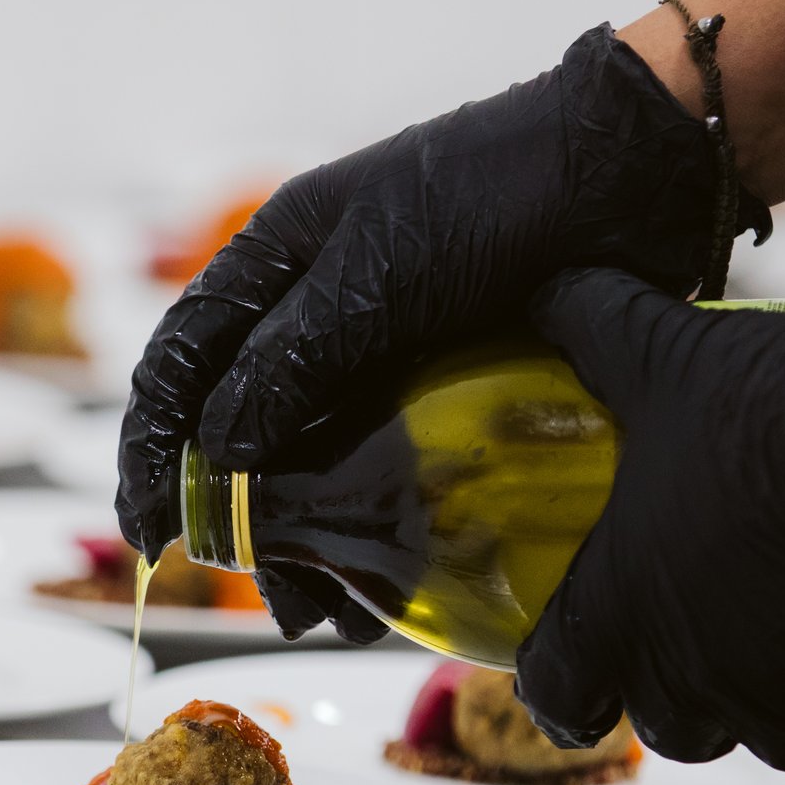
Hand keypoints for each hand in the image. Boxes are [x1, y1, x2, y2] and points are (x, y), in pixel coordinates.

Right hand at [117, 24, 762, 639]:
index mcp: (276, 261)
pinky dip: (388, 533)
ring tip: (338, 614)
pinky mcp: (449, 388)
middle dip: (247, 527)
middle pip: (245, 435)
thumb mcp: (377, 272)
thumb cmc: (493, 193)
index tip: (154, 535)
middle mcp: (318, 312)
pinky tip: (401, 584)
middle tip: (271, 598)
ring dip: (320, 545)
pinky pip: (397, 473)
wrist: (631, 171)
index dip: (153, 452)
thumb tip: (217, 454)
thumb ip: (291, 358)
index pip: (180, 366)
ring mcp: (384, 353)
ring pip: (323, 467)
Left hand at [514, 268, 784, 767]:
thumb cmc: (768, 410)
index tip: (574, 671)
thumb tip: (551, 295)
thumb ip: (594, 332)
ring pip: (782, 736)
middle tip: (706, 632)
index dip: (563, 685)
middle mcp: (705, 684)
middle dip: (687, 692)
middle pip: (678, 728)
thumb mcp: (659, 356)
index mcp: (625, 620)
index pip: (560, 693)